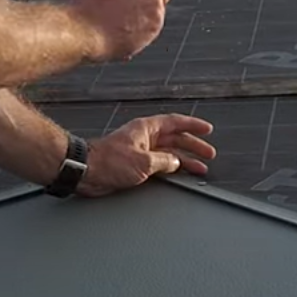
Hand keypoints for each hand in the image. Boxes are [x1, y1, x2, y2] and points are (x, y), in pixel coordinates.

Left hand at [74, 114, 215, 197]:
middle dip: (193, 145)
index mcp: (146, 129)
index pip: (175, 122)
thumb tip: (175, 162)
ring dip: (185, 159)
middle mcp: (144, 138)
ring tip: (200, 167)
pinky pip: (160, 163)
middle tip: (209, 153)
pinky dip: (172, 168)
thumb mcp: (143, 162)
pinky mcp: (135, 164)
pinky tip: (179, 174)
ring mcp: (140, 151)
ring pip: (169, 152)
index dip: (192, 125)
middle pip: (175, 138)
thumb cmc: (108, 161)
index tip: (207, 129)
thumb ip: (164, 161)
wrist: (87, 171)